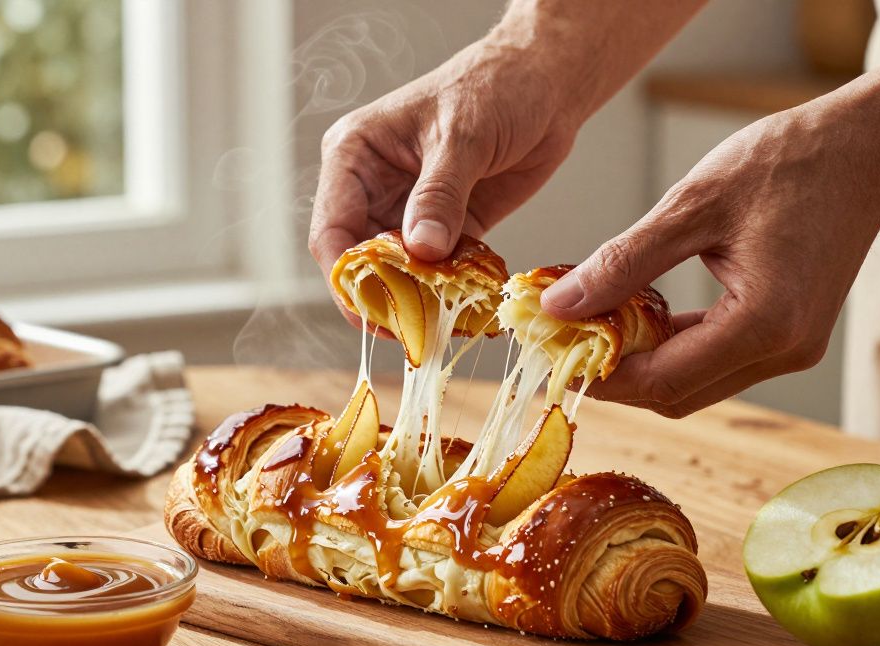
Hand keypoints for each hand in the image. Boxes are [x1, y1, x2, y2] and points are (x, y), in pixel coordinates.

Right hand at [307, 29, 576, 321]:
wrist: (547, 81)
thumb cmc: (496, 85)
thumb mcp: (464, 136)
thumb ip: (440, 194)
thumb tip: (420, 250)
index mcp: (355, 157)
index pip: (332, 231)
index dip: (348, 278)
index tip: (373, 312)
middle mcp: (372, 188)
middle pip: (360, 263)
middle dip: (383, 298)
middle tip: (413, 330)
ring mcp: (408, 211)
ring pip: (397, 274)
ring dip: (418, 301)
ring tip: (442, 326)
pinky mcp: (446, 227)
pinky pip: (437, 272)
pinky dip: (449, 293)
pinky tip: (466, 310)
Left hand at [541, 106, 879, 417]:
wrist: (865, 145)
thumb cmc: (787, 161)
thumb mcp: (692, 205)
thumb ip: (623, 263)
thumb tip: (560, 306)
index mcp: (765, 324)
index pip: (661, 380)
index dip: (599, 375)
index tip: (550, 354)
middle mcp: (785, 351)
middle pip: (676, 395)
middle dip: (614, 375)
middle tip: (562, 340)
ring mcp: (792, 348)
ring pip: (694, 383)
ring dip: (641, 362)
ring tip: (590, 324)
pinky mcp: (790, 335)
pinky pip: (716, 359)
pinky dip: (673, 346)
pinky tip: (637, 314)